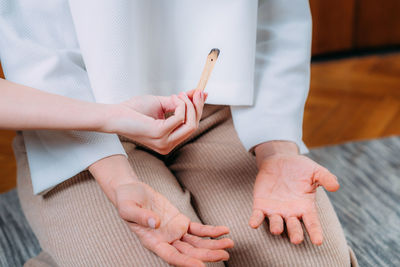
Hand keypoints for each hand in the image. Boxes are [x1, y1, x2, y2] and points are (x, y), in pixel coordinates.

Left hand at [104, 90, 206, 153]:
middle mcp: (168, 146)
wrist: (116, 114)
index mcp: (168, 142)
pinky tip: (172, 98)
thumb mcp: (164, 104)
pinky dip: (180, 105)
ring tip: (179, 95)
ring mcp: (164, 142)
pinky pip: (180, 118)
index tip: (201, 94)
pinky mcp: (160, 134)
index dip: (198, 110)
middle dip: (197, 107)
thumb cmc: (135, 110)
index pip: (191, 128)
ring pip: (190, 124)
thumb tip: (199, 94)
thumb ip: (181, 102)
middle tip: (196, 92)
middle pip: (194, 126)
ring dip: (188, 105)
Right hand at [116, 182, 232, 266]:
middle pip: (190, 252)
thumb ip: (140, 216)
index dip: (186, 262)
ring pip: (197, 243)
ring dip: (213, 244)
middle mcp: (166, 240)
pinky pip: (198, 229)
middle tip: (225, 254)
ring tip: (230, 244)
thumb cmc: (126, 200)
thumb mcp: (128, 207)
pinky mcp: (180, 221)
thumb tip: (155, 223)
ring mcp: (174, 232)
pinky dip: (210, 230)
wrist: (131, 190)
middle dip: (207, 254)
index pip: (172, 256)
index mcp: (152, 241)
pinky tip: (223, 230)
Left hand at [249, 141, 339, 244]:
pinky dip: (255, 220)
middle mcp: (291, 212)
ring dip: (276, 227)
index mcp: (305, 207)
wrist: (279, 160)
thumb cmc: (300, 168)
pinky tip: (253, 224)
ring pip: (276, 223)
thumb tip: (336, 186)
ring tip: (277, 230)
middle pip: (293, 226)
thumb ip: (325, 178)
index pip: (312, 222)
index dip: (315, 232)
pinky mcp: (261, 205)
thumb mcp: (314, 171)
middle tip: (297, 240)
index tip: (318, 241)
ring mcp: (275, 210)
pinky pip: (257, 215)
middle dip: (295, 233)